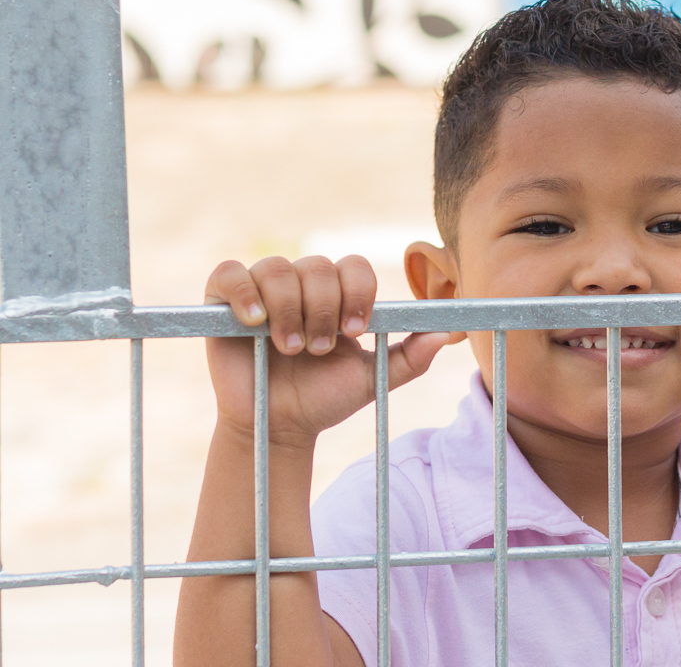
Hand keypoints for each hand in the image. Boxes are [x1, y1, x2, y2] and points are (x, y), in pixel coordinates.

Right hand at [204, 255, 448, 445]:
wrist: (281, 427)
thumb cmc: (326, 398)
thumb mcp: (372, 379)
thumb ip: (410, 357)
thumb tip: (447, 333)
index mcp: (337, 294)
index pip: (353, 267)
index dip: (358, 292)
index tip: (357, 331)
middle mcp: (300, 284)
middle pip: (318, 266)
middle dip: (324, 308)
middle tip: (320, 349)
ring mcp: (261, 290)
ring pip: (278, 268)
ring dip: (290, 308)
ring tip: (292, 348)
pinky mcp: (221, 303)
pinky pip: (229, 274)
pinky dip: (244, 292)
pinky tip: (256, 321)